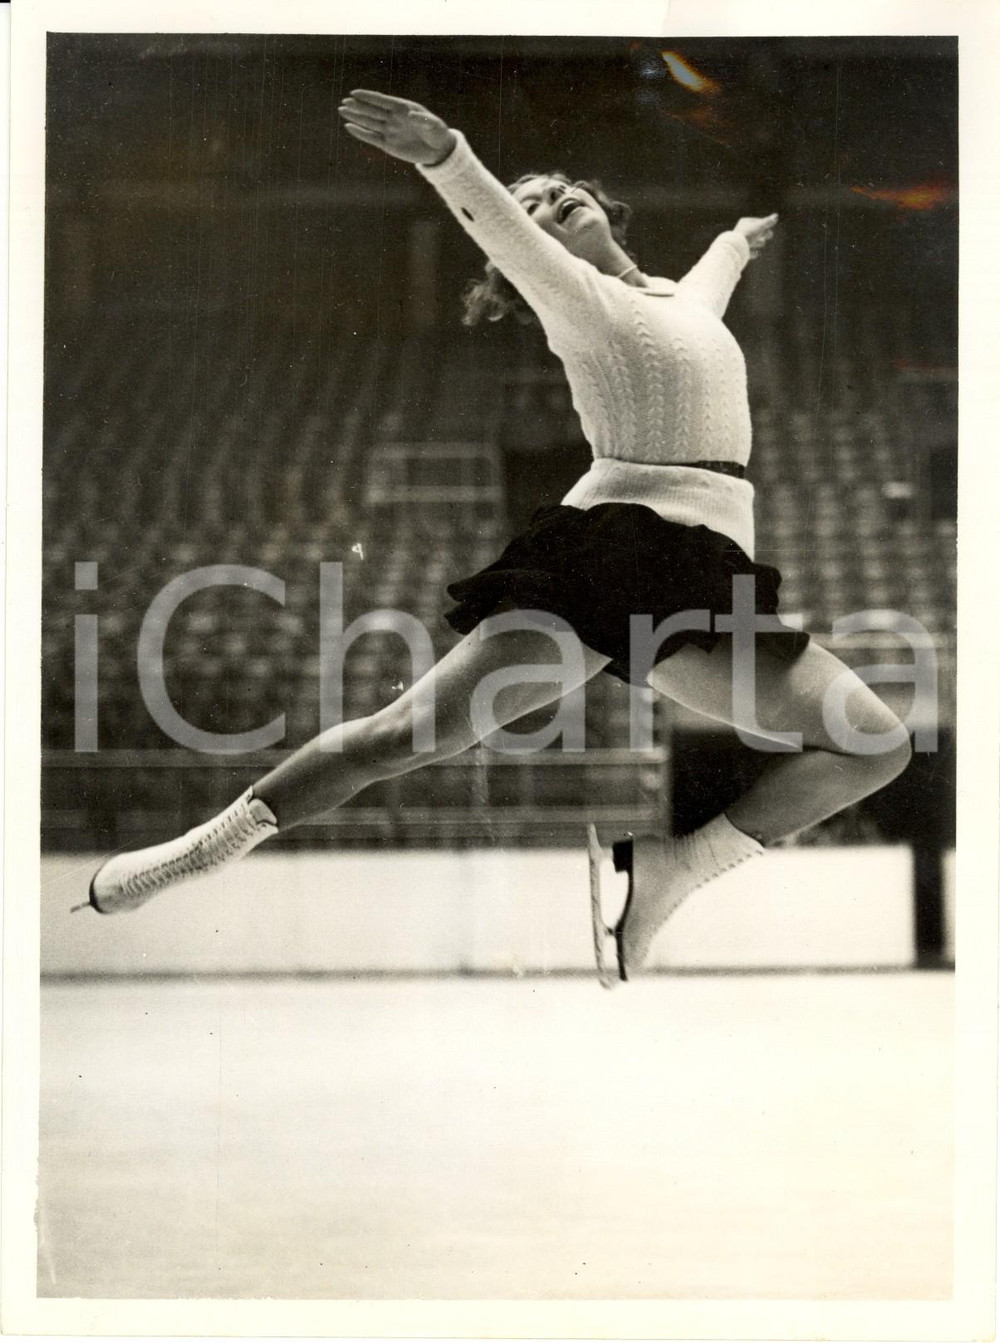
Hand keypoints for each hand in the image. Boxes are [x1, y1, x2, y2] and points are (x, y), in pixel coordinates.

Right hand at [338, 89, 455, 166]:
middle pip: (372, 111)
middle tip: (344, 102)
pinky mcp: (388, 145)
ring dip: (355, 116)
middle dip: (358, 106)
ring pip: (369, 123)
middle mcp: (393, 118)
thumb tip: (412, 116)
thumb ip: (424, 121)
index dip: (368, 97)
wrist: (438, 150)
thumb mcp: (434, 126)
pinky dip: (361, 133)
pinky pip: (372, 138)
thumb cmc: (437, 133)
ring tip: (342, 110)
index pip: (382, 101)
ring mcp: (389, 131)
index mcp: (402, 108)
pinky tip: (349, 127)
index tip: (354, 93)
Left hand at [734, 213, 778, 258]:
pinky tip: (756, 253)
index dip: (766, 225)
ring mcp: (742, 242)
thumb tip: (776, 216)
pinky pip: (751, 252)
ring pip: (755, 242)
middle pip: (758, 232)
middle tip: (769, 236)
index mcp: (745, 222)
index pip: (759, 222)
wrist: (737, 248)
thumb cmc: (748, 234)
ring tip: (759, 243)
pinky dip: (753, 253)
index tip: (768, 227)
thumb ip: (768, 222)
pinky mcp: (742, 252)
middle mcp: (743, 231)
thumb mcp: (760, 226)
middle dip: (764, 234)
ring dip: (759, 243)